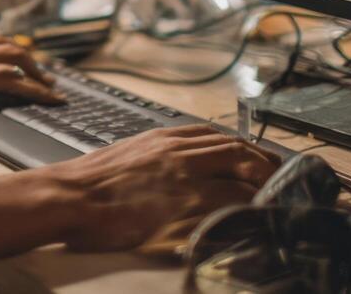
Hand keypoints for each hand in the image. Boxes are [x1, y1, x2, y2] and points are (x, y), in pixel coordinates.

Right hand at [43, 124, 281, 251]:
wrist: (71, 196)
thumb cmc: (89, 183)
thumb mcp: (124, 157)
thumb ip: (150, 158)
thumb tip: (165, 171)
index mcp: (161, 138)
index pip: (212, 134)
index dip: (240, 144)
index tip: (255, 156)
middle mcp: (176, 150)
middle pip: (233, 147)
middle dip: (261, 160)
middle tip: (279, 176)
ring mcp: (183, 175)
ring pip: (239, 168)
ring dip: (263, 181)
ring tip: (277, 195)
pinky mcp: (186, 202)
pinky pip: (231, 200)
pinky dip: (250, 205)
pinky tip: (259, 216)